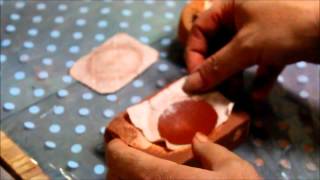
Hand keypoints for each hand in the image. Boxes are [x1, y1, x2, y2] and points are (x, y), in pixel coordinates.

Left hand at [106, 133, 259, 179]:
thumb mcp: (236, 173)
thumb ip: (213, 152)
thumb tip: (197, 139)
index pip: (124, 160)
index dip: (117, 147)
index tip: (118, 140)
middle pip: (115, 179)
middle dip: (119, 164)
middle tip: (131, 154)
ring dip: (125, 179)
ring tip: (141, 170)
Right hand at [183, 0, 318, 99]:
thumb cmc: (285, 28)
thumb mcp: (246, 47)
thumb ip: (216, 67)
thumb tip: (189, 86)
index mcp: (231, 6)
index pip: (200, 29)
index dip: (194, 54)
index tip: (196, 78)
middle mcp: (244, 15)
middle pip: (219, 45)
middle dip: (216, 70)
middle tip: (213, 91)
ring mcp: (262, 29)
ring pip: (239, 55)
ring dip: (235, 77)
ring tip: (234, 95)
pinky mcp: (278, 43)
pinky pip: (261, 61)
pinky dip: (259, 78)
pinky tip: (259, 94)